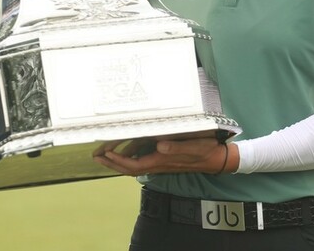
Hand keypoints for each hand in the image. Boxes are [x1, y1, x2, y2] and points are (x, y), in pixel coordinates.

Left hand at [93, 137, 237, 176]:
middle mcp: (158, 163)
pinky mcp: (165, 159)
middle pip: (129, 167)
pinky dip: (131, 157)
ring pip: (135, 164)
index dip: (117, 161)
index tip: (104, 153)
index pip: (133, 164)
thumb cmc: (205, 151)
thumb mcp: (192, 146)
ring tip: (106, 153)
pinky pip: (143, 160)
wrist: (216, 159)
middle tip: (96, 155)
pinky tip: (128, 150)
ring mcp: (161, 162)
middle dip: (112, 163)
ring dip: (119, 160)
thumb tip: (158, 145)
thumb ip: (175, 147)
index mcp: (161, 160)